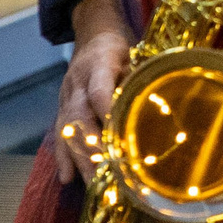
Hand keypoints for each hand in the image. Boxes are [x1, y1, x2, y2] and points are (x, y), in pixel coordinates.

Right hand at [54, 0, 135, 184]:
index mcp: (99, 65)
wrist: (92, 37)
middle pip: (80, 119)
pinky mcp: (60, 109)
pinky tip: (67, 178)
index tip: (117, 138)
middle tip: (106, 176)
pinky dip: (63, 157)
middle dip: (92, 150)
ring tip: (93, 185)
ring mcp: (66, 98)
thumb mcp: (135, 55)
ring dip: (80, 160)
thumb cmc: (119, 49)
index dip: (106, 114)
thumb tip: (162, 106)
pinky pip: (59, 135)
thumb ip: (140, 79)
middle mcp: (77, 84)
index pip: (99, 91)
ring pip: (68, 131)